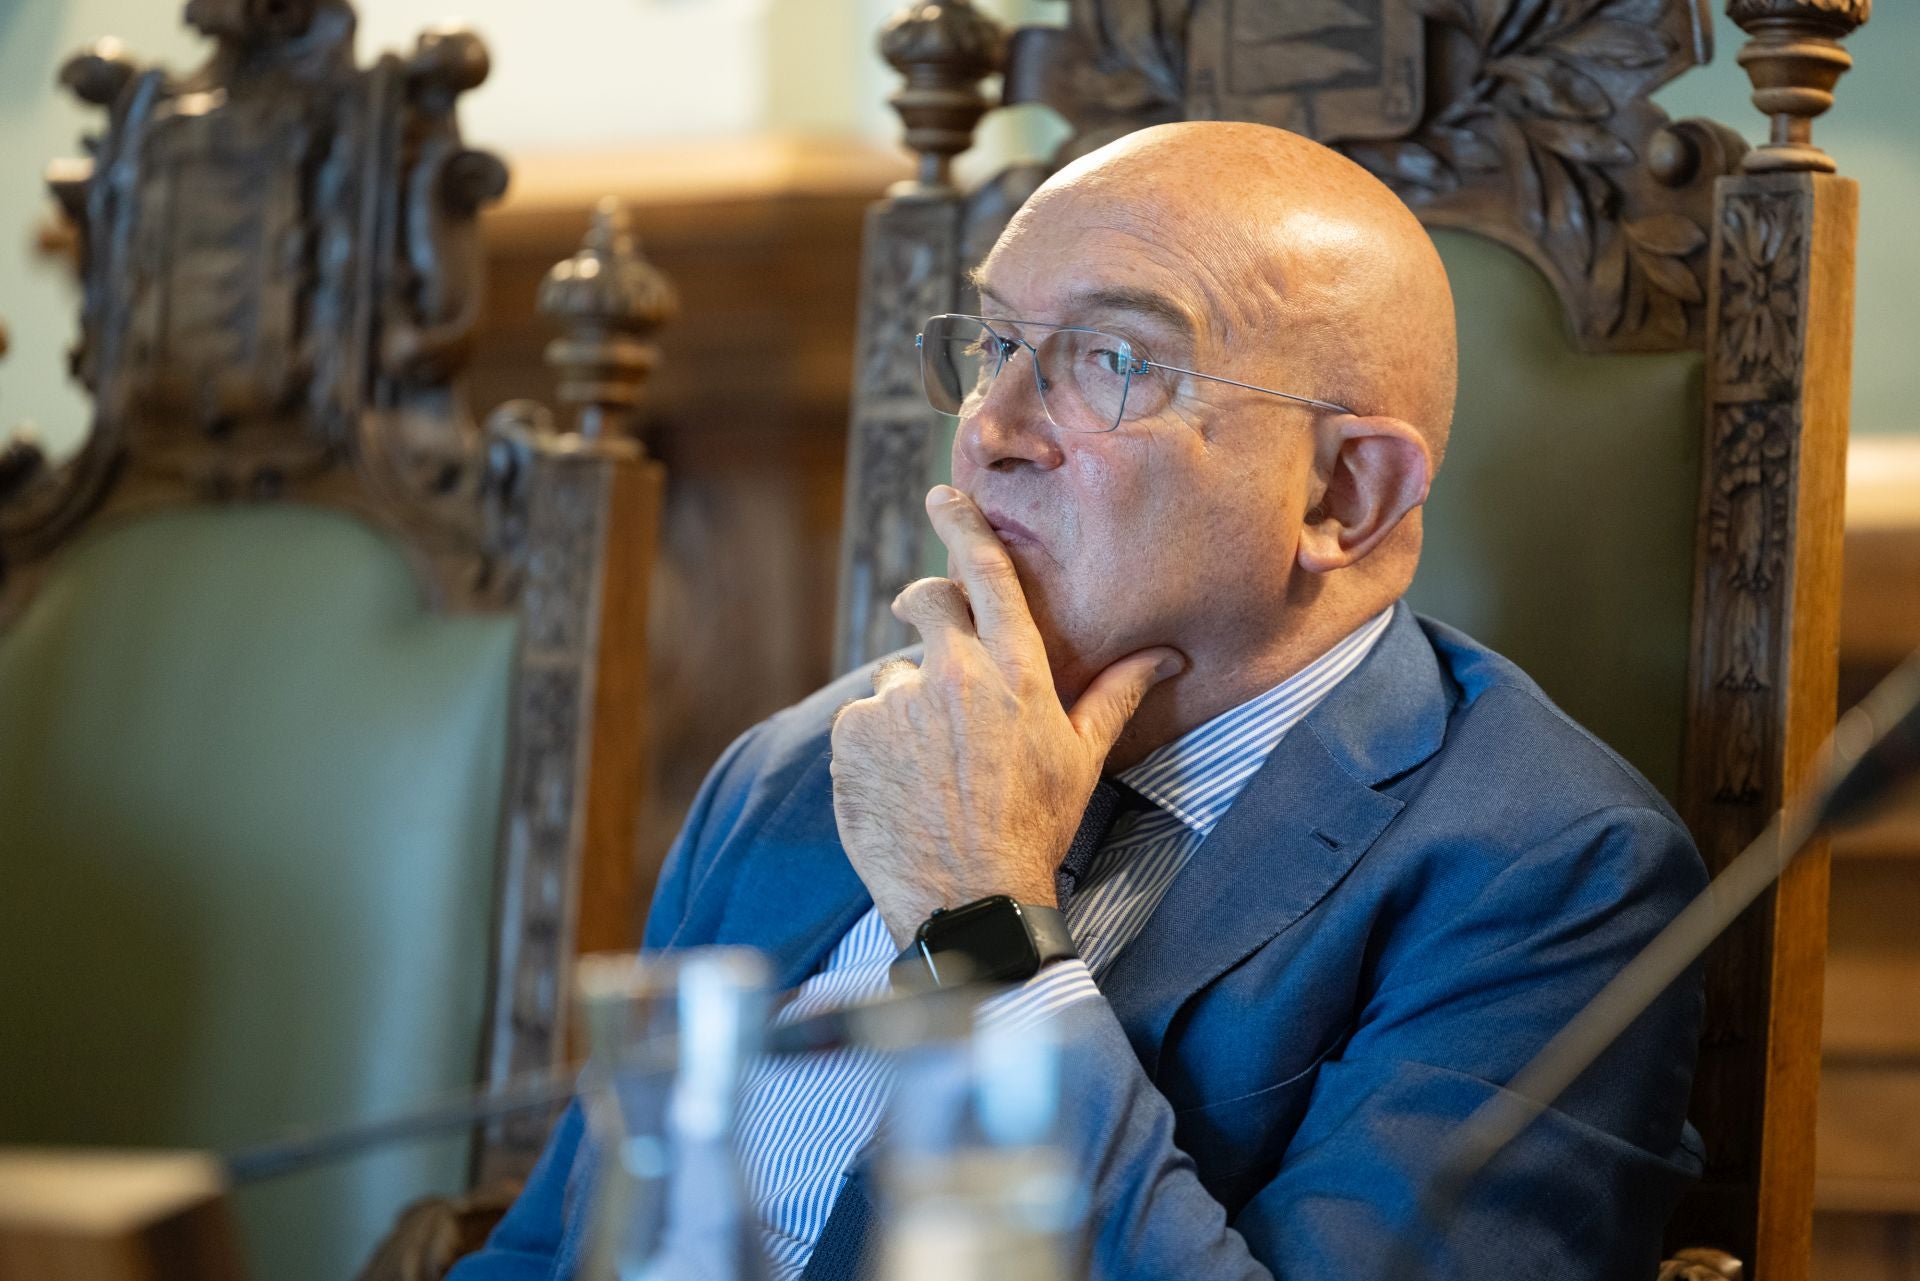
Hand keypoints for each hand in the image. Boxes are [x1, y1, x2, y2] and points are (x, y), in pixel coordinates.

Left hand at [829, 485, 1184, 945]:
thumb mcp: (1081, 758)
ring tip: (931, 763)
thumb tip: (1166, 655)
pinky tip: (901, 782)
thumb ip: (1114, 694)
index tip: (942, 497)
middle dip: (926, 607)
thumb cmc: (1035, 828)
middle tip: (934, 642)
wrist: (969, 897)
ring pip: (896, 673)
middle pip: (927, 602)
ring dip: (908, 701)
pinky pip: (861, 716)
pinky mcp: (853, 734)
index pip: (986, 573)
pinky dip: (876, 740)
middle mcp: (954, 673)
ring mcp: (899, 702)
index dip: (962, 525)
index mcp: (1015, 671)